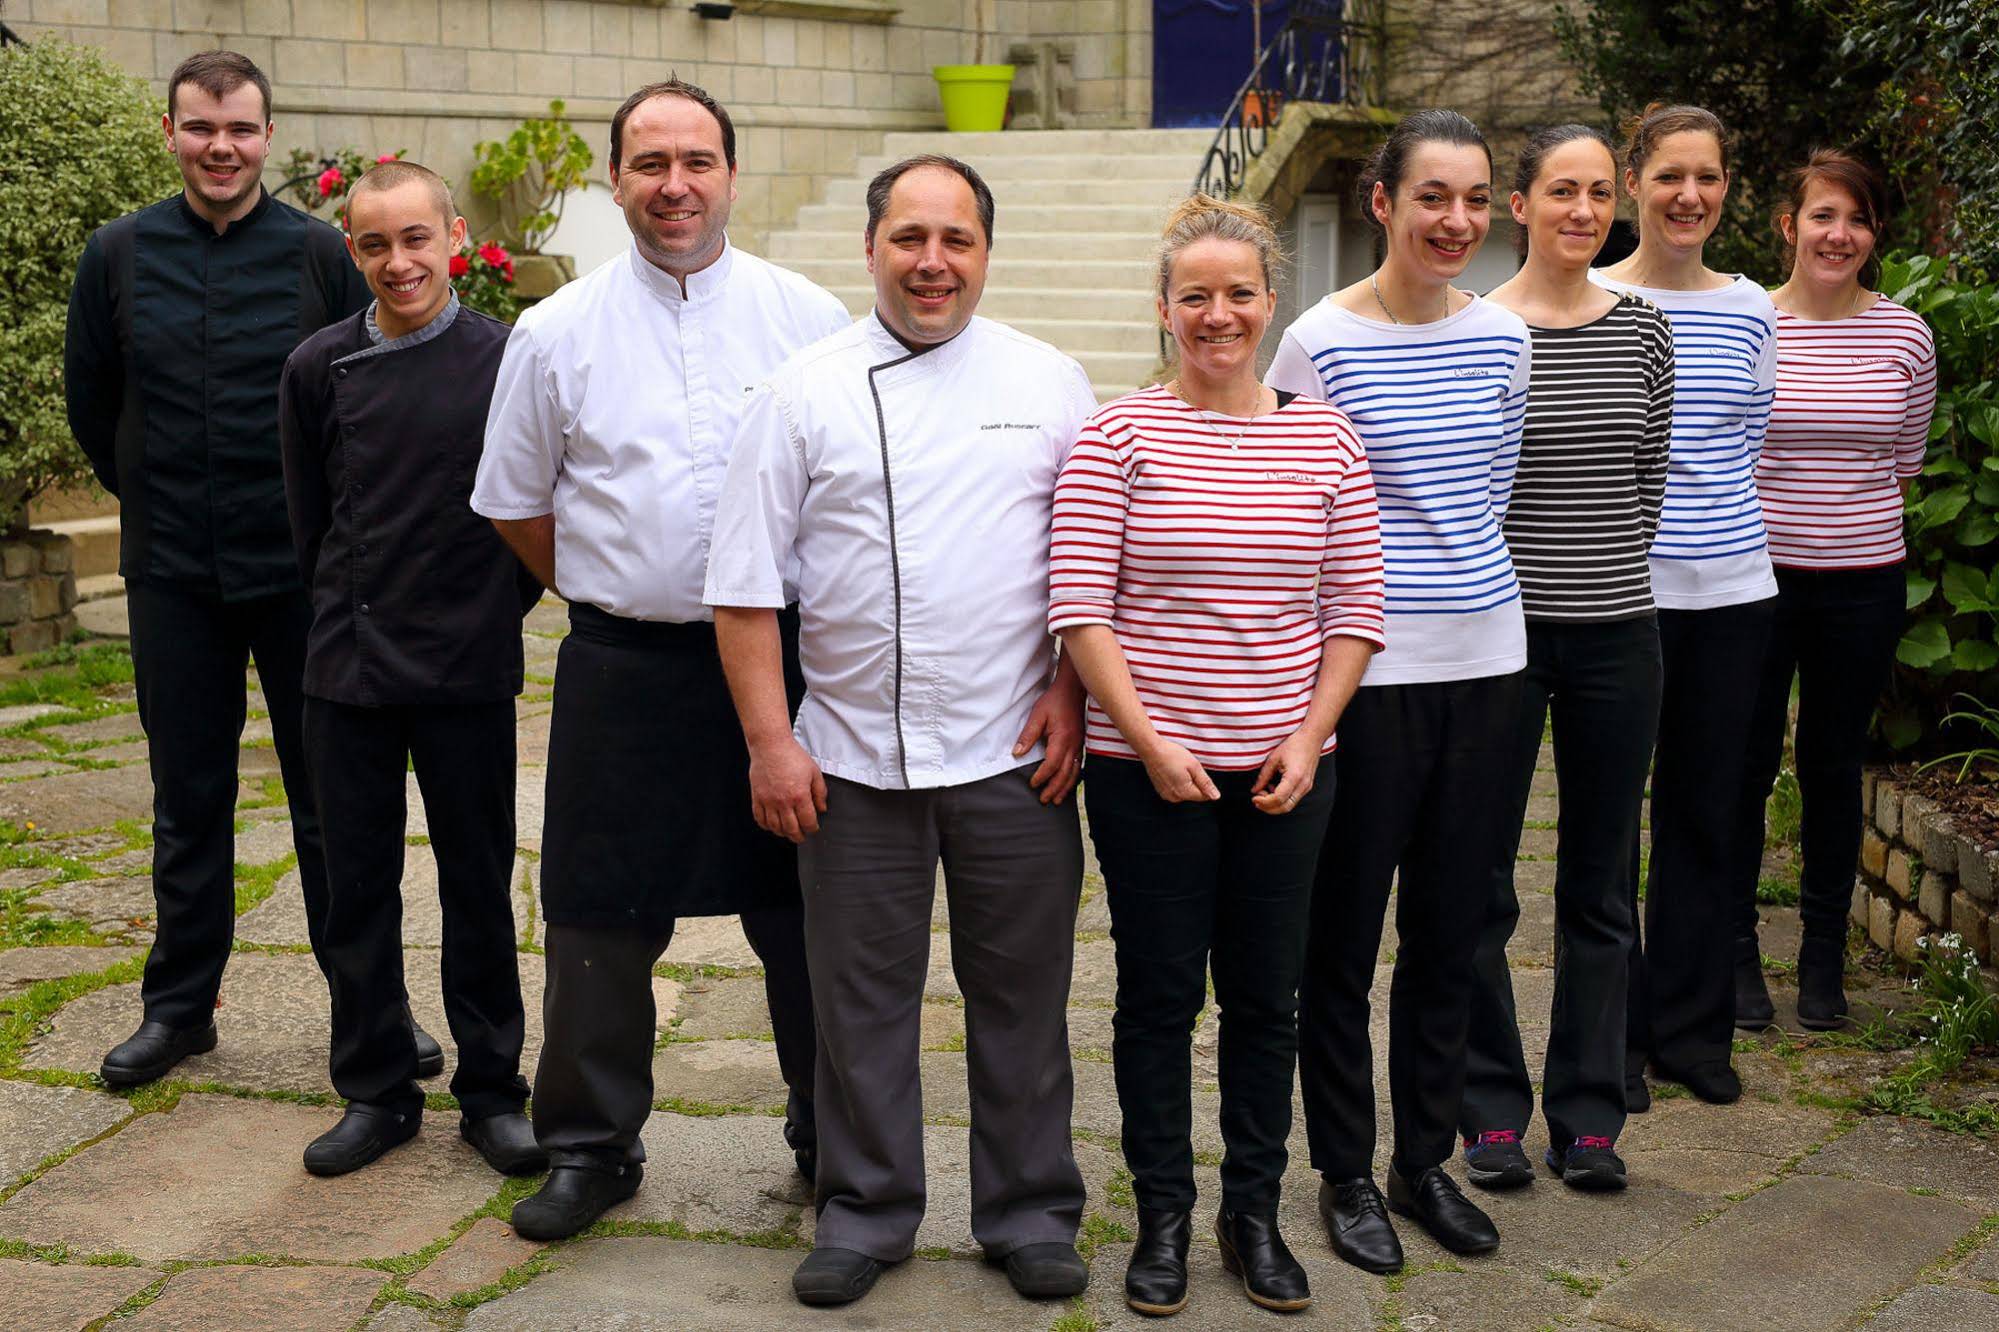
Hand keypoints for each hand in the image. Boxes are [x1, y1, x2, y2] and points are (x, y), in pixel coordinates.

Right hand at [748, 736, 826, 842]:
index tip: (813, 828)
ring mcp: (768, 801)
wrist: (771, 745)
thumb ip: (820, 793)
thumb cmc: (792, 756)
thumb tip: (822, 809)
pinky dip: (766, 825)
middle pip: (791, 829)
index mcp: (800, 795)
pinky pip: (760, 819)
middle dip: (798, 836)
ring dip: (783, 833)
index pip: (808, 822)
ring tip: (788, 831)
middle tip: (802, 836)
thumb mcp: (814, 772)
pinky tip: (772, 824)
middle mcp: (783, 801)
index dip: (812, 828)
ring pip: (775, 827)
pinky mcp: (757, 798)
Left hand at [1016, 681, 1084, 804]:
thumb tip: (1017, 753)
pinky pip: (1078, 765)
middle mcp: (1074, 744)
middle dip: (1054, 788)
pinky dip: (1073, 777)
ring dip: (1065, 787)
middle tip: (1045, 800)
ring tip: (1057, 799)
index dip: (1042, 776)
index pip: (1052, 764)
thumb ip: (1028, 735)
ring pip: (1074, 772)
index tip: (1033, 784)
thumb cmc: (1055, 700)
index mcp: (1062, 738)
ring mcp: (1079, 744)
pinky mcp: (1081, 743)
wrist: (1073, 689)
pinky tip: (1068, 784)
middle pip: (1065, 773)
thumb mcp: (1037, 715)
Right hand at [1140, 739, 1218, 802]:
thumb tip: (1215, 796)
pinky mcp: (1161, 790)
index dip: (1204, 783)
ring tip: (1178, 768)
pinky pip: (1175, 789)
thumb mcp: (1194, 766)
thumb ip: (1206, 783)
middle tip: (1187, 768)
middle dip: (1195, 782)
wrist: (1152, 750)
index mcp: (1184, 793)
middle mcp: (1174, 797)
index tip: (1197, 770)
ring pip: (1185, 792)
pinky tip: (1172, 770)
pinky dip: (1177, 781)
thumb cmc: (1172, 755)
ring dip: (1186, 782)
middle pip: (1194, 794)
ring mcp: (1166, 794)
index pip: (1203, 796)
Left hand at [1251, 729, 1322, 814]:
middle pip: (1285, 807)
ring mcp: (1306, 787)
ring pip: (1289, 806)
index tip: (1254, 798)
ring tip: (1264, 792)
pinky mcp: (1306, 786)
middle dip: (1268, 808)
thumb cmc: (1294, 745)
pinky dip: (1281, 799)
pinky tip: (1273, 788)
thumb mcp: (1274, 758)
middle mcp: (1303, 785)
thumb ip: (1263, 776)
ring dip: (1274, 804)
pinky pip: (1293, 799)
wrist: (1311, 739)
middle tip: (1257, 800)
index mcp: (1294, 777)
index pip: (1278, 798)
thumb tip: (1254, 790)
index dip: (1264, 802)